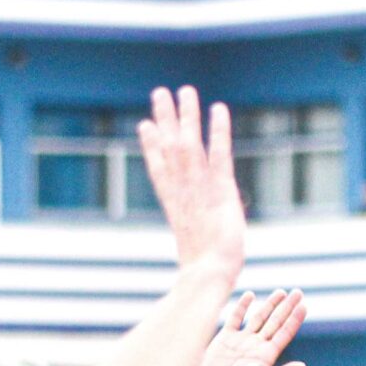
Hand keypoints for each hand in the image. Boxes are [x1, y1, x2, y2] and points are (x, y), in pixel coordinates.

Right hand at [139, 86, 244, 282]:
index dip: (151, 146)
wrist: (208, 274)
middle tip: (160, 93)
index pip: (160, 169)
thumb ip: (191, 241)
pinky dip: (218, 131)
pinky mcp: (221, 189)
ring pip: (190, 144)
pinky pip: (219, 153)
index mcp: (175, 205)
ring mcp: (200, 188)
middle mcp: (183, 191)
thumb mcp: (193, 251)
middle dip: (165, 119)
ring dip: (187, 115)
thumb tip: (187, 253)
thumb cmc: (202, 273)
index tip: (145, 126)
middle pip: (170, 148)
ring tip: (184, 90)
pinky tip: (218, 109)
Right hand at [194, 290, 307, 365]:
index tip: (304, 305)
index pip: (284, 334)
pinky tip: (251, 295)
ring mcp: (240, 342)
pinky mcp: (224, 339)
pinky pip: (236, 318)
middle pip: (275, 322)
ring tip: (281, 292)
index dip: (294, 319)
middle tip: (298, 292)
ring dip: (270, 304)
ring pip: (259, 318)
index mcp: (266, 358)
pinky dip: (243, 306)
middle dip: (286, 307)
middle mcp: (255, 347)